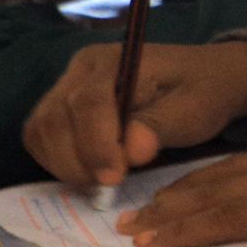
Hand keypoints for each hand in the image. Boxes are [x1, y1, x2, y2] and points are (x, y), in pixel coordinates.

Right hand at [20, 40, 246, 187]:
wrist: (205, 79)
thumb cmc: (203, 92)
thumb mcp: (195, 109)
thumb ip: (160, 125)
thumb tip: (131, 151)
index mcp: (115, 61)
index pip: (88, 102)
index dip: (96, 144)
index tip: (114, 177)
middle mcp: (82, 68)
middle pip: (55, 118)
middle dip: (77, 160)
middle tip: (109, 185)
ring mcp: (66, 85)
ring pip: (41, 130)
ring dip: (65, 164)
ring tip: (102, 181)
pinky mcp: (61, 106)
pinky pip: (41, 137)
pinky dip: (57, 160)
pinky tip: (88, 173)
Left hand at [114, 129, 246, 246]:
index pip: (243, 168)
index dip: (204, 182)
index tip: (173, 194)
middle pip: (217, 179)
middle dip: (173, 197)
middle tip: (133, 214)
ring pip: (211, 197)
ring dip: (167, 214)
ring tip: (133, 230)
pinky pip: (226, 219)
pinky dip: (188, 229)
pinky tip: (159, 241)